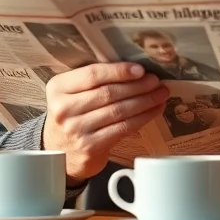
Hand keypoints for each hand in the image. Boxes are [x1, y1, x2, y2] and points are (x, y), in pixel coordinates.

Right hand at [43, 62, 169, 183]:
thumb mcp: (72, 93)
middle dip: (138, 86)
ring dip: (145, 101)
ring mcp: (76, 129)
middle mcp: (63, 109)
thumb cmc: (73, 114)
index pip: (92, 75)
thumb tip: (136, 70)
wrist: (60, 150)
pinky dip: (143, 117)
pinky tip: (155, 110)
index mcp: (58, 88)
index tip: (140, 69)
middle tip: (156, 81)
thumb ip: (95, 80)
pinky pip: (123, 128)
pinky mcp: (90, 146)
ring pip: (118, 110)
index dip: (119, 71)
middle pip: (108, 93)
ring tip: (161, 94)